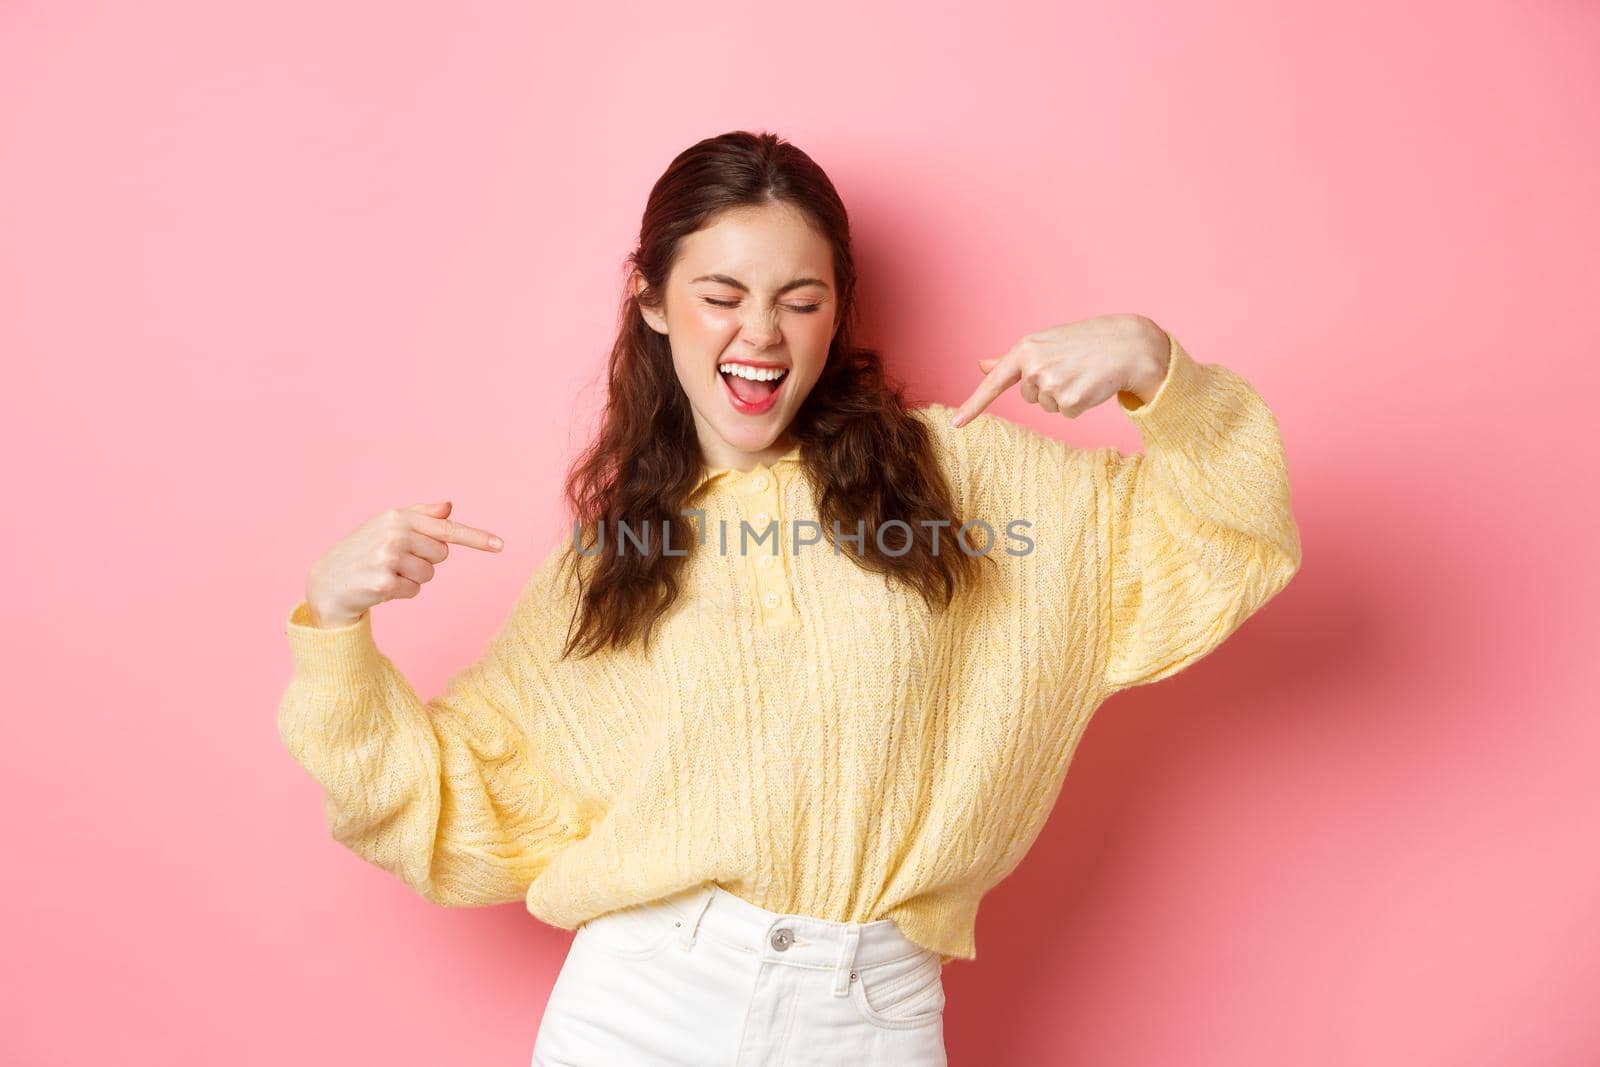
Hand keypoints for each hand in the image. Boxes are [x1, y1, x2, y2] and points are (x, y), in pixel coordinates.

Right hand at [304, 501, 505, 626]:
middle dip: (424, 561)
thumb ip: (420, 516)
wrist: (327, 582)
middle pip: (441, 555)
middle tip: (395, 561)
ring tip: (385, 573)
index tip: (501, 546)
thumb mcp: (387, 526)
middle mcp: (394, 533)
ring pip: (429, 575)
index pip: (446, 527)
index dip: (477, 538)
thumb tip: (449, 505)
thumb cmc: (362, 551)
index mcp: (398, 516)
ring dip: (412, 579)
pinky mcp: (383, 582)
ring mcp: (387, 557)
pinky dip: (402, 593)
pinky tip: (380, 587)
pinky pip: (415, 591)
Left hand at [949, 313, 1169, 427]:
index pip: (993, 383)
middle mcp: (1034, 366)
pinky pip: (1068, 414)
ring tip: (1081, 373)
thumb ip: (1011, 360)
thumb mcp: (1043, 344)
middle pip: (1030, 398)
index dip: (972, 406)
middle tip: (1070, 367)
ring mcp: (1052, 384)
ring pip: (1049, 407)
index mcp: (1025, 350)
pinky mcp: (1071, 399)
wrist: (1126, 344)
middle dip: (1049, 388)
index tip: (954, 424)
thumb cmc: (1082, 343)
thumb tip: (981, 365)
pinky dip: (1080, 404)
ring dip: (1065, 396)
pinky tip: (1091, 384)